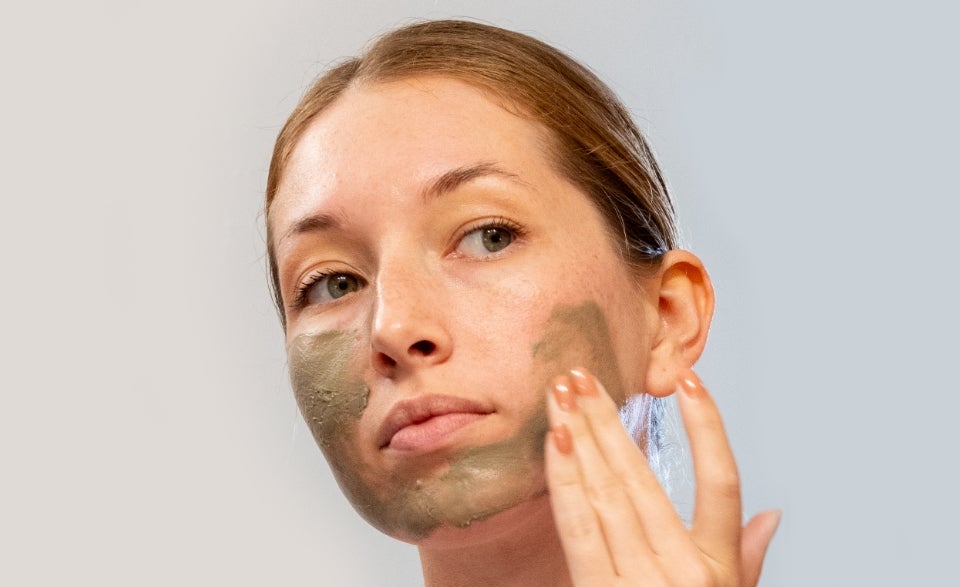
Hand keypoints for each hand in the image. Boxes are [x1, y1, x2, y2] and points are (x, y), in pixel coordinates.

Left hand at [545, 368, 779, 585]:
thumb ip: (747, 554)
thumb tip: (770, 514)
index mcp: (719, 565)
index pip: (722, 482)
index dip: (708, 427)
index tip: (687, 379)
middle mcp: (683, 568)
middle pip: (643, 479)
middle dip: (608, 420)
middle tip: (583, 376)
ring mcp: (641, 582)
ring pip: (606, 494)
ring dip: (580, 436)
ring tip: (561, 394)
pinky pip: (578, 527)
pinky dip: (564, 480)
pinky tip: (557, 440)